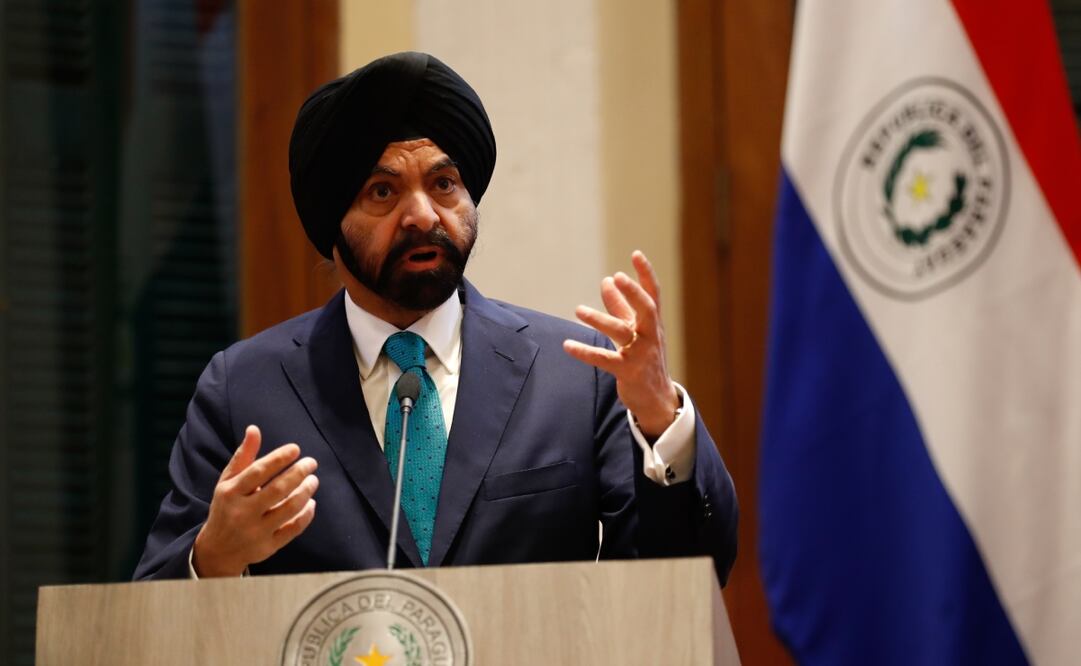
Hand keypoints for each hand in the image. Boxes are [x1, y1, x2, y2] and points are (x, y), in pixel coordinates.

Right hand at [192, 425, 318, 576]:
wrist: (217, 549)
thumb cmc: (227, 507)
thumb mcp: (228, 481)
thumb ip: (244, 456)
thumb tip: (254, 429)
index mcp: (231, 493)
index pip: (258, 472)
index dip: (278, 459)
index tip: (296, 449)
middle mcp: (242, 513)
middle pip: (277, 490)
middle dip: (298, 473)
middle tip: (311, 463)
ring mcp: (256, 532)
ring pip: (289, 509)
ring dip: (306, 492)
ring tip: (313, 480)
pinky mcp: (268, 547)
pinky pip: (293, 529)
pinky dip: (306, 514)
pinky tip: (311, 502)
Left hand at [563, 251, 679, 437]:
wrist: (656, 397)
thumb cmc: (645, 357)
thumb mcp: (635, 330)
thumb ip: (621, 306)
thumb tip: (607, 280)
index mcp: (653, 323)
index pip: (653, 294)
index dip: (646, 274)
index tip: (636, 254)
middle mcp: (650, 335)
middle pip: (646, 309)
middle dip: (633, 292)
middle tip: (616, 277)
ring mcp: (640, 354)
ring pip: (621, 333)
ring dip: (599, 319)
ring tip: (578, 310)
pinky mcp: (627, 371)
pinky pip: (604, 360)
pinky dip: (585, 352)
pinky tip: (567, 345)